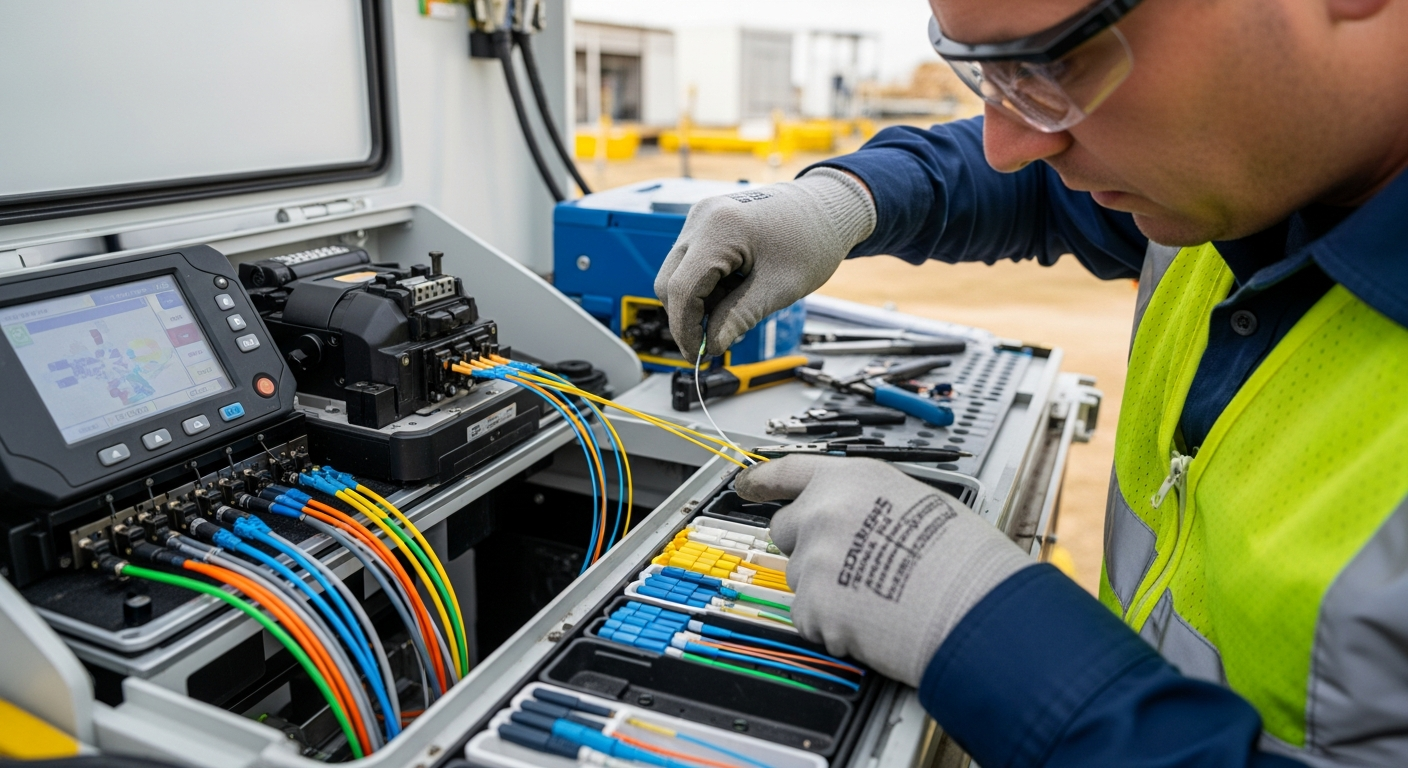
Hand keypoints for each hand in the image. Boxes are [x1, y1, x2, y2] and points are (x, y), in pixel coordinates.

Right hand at [653, 169, 875, 359]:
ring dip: (699, 301)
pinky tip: (735, 290)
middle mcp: (702, 218)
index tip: (695, 354)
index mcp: (719, 229)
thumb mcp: (778, 288)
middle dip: (687, 317)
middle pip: (670, 280)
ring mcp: (701, 217)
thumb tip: (710, 345)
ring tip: (737, 309)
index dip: (684, 328)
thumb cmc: (812, 240)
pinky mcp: (706, 222)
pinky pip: (691, 261)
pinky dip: (706, 284)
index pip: (682, 288)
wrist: (827, 209)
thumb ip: (739, 318)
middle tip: (712, 342)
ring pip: (678, 272)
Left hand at [735, 455, 1033, 686]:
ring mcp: (814, 560)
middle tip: (847, 564)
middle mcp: (823, 513)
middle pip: (784, 530)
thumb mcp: (917, 500)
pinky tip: (870, 621)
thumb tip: (859, 519)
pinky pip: (809, 618)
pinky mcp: (813, 606)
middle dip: (806, 546)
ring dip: (825, 590)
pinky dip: (832, 625)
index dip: (761, 480)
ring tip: (875, 597)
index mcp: (850, 479)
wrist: (975, 606)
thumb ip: (870, 504)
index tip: (744, 486)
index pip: (787, 472)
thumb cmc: (961, 557)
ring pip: (799, 578)